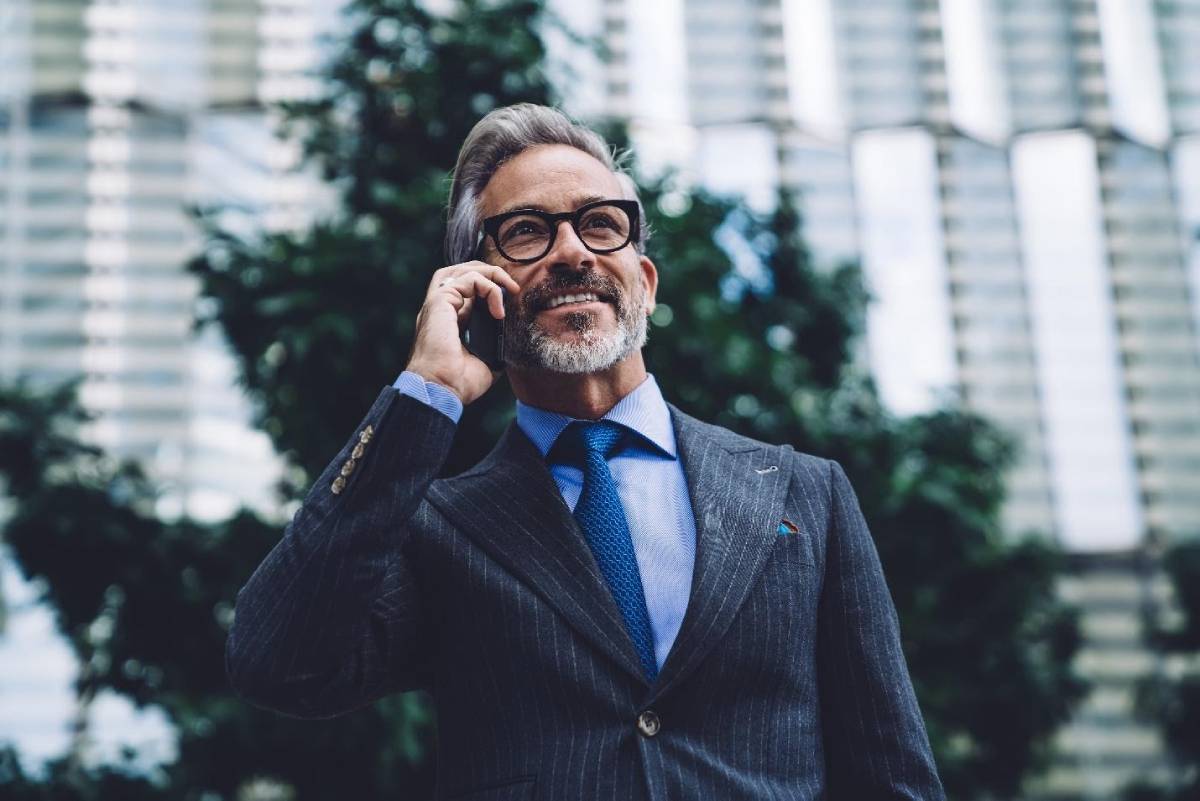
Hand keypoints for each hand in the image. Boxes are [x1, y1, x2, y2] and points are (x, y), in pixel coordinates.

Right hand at [405, 261, 520, 405]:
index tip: (510, 299)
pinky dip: (489, 288)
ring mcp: (438, 303)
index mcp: (448, 320)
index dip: (489, 286)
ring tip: (508, 288)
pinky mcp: (440, 301)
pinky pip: (469, 279)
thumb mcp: (486, 359)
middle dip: (489, 272)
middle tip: (510, 287)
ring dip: (490, 273)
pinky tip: (498, 310)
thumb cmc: (459, 382)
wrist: (442, 389)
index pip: (466, 289)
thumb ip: (494, 342)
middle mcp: (441, 308)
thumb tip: (510, 334)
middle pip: (461, 271)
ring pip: (463, 269)